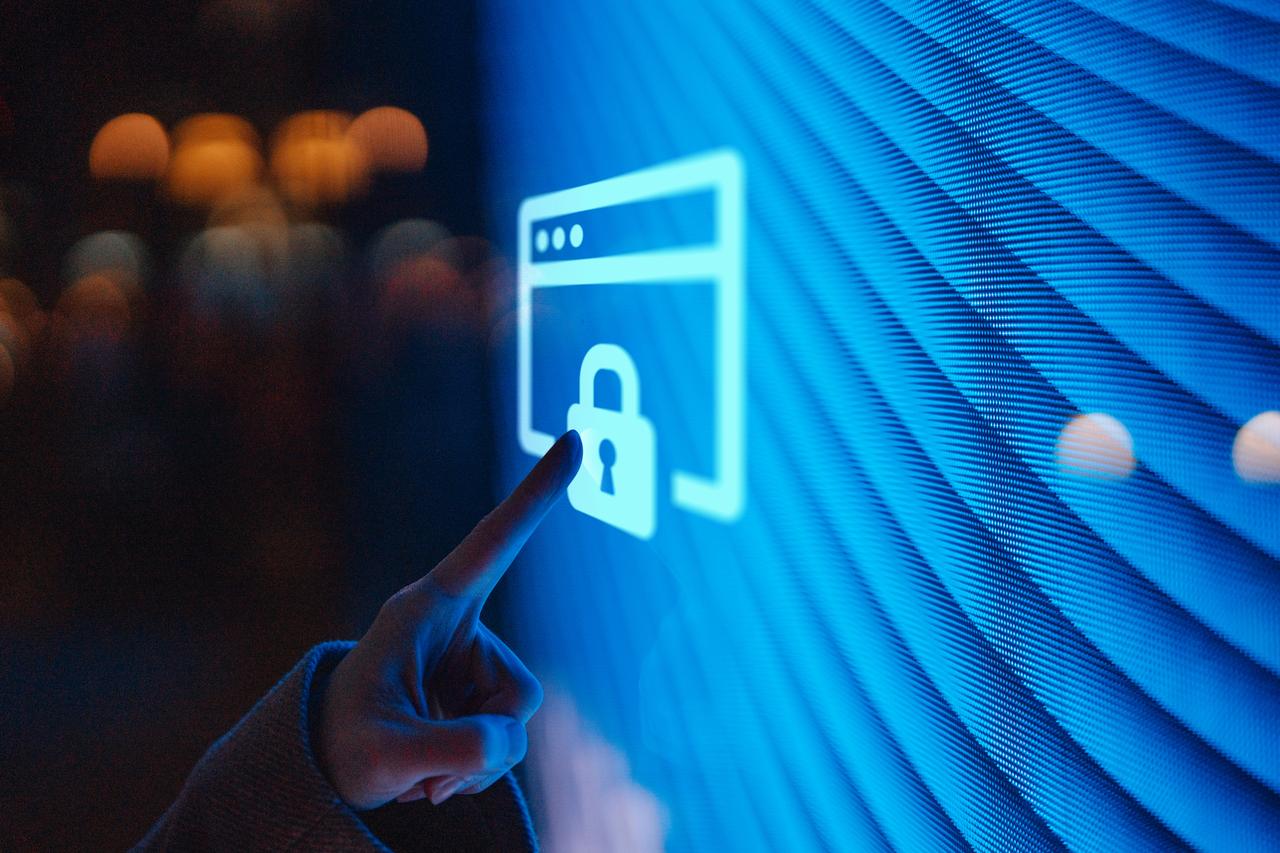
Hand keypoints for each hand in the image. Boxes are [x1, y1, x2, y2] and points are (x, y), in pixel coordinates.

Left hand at [317, 430, 581, 809]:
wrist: (325, 768)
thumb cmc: (341, 746)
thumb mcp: (385, 758)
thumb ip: (454, 752)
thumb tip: (509, 741)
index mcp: (427, 608)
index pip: (492, 543)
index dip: (536, 493)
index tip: (573, 439)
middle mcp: (456, 626)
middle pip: (518, 690)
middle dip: (483, 743)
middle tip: (424, 774)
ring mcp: (468, 661)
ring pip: (516, 719)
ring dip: (475, 761)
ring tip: (419, 772)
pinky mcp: (474, 690)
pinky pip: (507, 735)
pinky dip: (475, 767)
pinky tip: (429, 773)